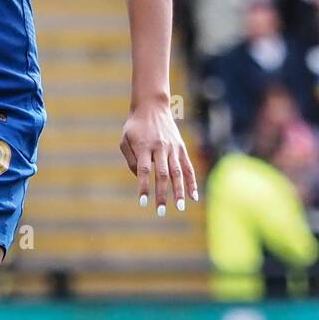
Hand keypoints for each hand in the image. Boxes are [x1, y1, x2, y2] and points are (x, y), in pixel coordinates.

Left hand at [120, 99, 197, 214]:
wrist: (152, 107)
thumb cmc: (135, 126)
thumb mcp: (125, 140)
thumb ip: (131, 160)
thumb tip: (141, 177)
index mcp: (144, 146)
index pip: (144, 170)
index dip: (144, 187)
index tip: (143, 202)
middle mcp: (160, 147)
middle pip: (162, 174)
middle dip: (162, 194)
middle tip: (161, 211)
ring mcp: (173, 148)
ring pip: (177, 172)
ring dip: (179, 191)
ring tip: (180, 207)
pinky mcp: (181, 148)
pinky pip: (188, 167)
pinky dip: (191, 182)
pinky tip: (193, 196)